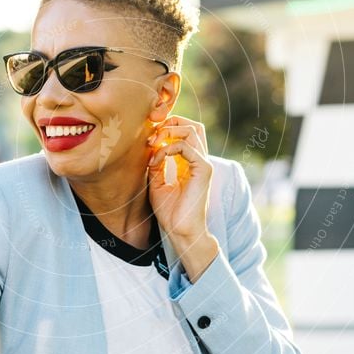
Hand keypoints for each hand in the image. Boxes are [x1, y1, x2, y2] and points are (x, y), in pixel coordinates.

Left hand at [146, 114, 211, 238]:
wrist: (180, 230)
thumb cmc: (170, 212)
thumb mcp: (157, 183)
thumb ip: (156, 165)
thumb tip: (152, 149)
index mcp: (190, 162)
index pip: (186, 132)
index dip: (168, 127)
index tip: (149, 136)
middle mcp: (199, 160)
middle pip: (192, 126)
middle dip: (171, 123)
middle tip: (152, 134)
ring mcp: (203, 163)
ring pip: (191, 130)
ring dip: (168, 132)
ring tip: (152, 143)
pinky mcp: (203, 169)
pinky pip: (185, 147)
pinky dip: (168, 148)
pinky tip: (156, 160)